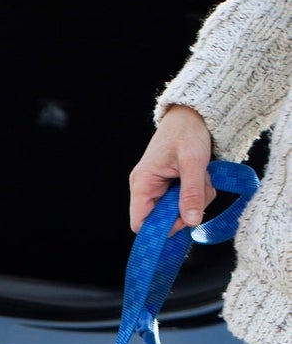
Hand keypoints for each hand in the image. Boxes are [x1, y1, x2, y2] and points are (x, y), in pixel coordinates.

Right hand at [129, 105, 213, 234]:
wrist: (193, 114)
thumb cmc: (187, 131)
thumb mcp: (193, 162)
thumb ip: (191, 193)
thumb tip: (191, 222)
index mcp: (142, 183)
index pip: (140, 223)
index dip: (161, 229)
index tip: (185, 219)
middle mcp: (146, 188)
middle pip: (163, 219)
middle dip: (186, 210)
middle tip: (201, 190)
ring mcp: (159, 187)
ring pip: (176, 211)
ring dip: (195, 200)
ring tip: (203, 178)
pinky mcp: (170, 185)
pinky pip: (183, 200)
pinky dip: (197, 194)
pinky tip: (201, 177)